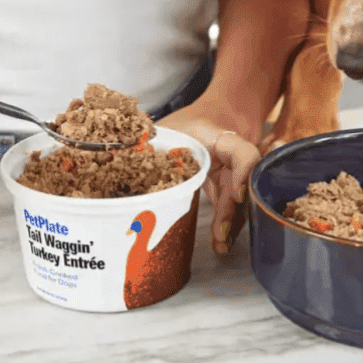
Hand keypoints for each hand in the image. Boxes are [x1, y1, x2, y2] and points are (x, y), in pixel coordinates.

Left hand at [157, 103, 260, 254]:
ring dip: (231, 222)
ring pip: (238, 199)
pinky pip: (230, 206)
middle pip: (240, 183)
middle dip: (232, 210)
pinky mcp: (226, 187)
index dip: (243, 173)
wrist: (205, 119)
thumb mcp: (164, 129)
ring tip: (220, 243)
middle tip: (221, 232)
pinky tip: (219, 240)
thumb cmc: (183, 124)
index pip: (241, 153)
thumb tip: (118, 159)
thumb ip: (148, 142)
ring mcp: (231, 173)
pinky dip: (226, 224)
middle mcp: (229, 157)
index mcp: (216, 137)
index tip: (236, 195)